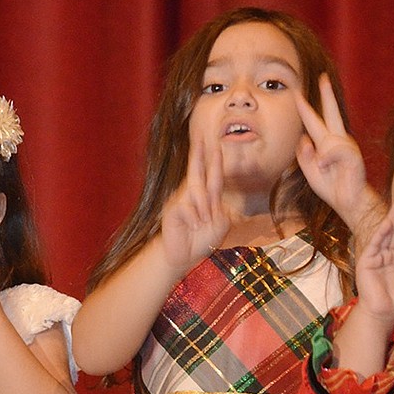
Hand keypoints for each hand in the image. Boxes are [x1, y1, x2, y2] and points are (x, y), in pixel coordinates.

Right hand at [160, 135, 230, 275]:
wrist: (185, 256)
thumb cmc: (202, 239)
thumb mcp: (220, 224)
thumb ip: (220, 209)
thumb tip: (208, 199)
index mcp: (207, 197)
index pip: (213, 175)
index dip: (215, 159)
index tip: (217, 144)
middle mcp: (193, 194)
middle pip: (197, 169)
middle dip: (199, 153)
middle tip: (202, 136)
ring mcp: (181, 200)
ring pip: (196, 191)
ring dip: (204, 208)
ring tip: (203, 222)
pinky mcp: (172, 209)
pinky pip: (187, 206)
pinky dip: (194, 218)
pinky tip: (192, 227)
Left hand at [295, 74, 380, 234]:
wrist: (348, 202)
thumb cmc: (331, 187)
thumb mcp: (309, 171)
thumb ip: (303, 155)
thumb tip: (303, 139)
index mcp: (326, 143)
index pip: (315, 121)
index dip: (306, 108)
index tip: (298, 93)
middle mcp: (337, 141)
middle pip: (331, 113)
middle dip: (327, 95)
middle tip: (322, 77)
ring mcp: (346, 146)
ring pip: (327, 140)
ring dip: (321, 156)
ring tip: (324, 170)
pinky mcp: (352, 154)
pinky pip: (334, 151)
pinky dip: (327, 160)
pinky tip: (326, 168)